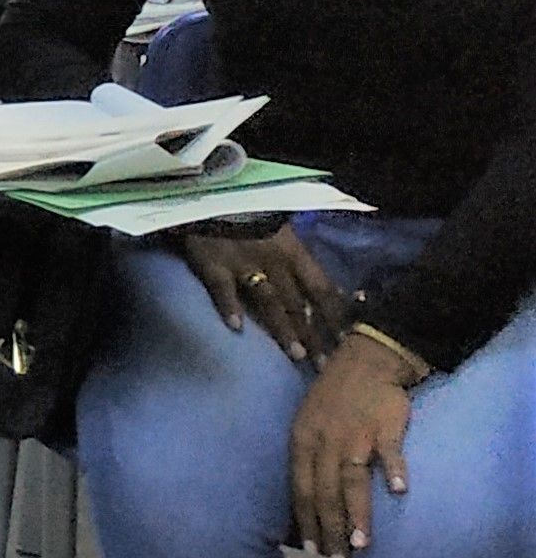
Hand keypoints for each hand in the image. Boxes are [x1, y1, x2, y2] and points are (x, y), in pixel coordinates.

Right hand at [180, 222, 350, 367]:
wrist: (212, 193)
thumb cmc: (251, 215)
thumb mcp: (284, 235)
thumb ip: (302, 264)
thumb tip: (334, 293)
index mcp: (295, 254)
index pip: (322, 290)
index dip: (336, 318)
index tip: (347, 343)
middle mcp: (275, 262)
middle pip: (299, 304)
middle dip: (314, 335)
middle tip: (325, 364)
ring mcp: (244, 264)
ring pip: (269, 301)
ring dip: (284, 329)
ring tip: (296, 355)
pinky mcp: (214, 264)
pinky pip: (223, 289)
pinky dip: (230, 307)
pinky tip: (236, 327)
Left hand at [289, 333, 421, 554]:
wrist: (365, 361)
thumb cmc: (334, 399)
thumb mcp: (307, 424)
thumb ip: (308, 459)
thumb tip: (305, 501)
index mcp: (302, 441)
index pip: (300, 490)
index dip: (306, 521)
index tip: (311, 551)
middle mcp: (324, 441)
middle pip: (324, 492)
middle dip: (331, 531)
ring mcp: (354, 434)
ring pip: (352, 480)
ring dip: (357, 514)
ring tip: (361, 544)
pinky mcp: (384, 425)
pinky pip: (389, 451)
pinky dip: (394, 469)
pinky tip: (399, 490)